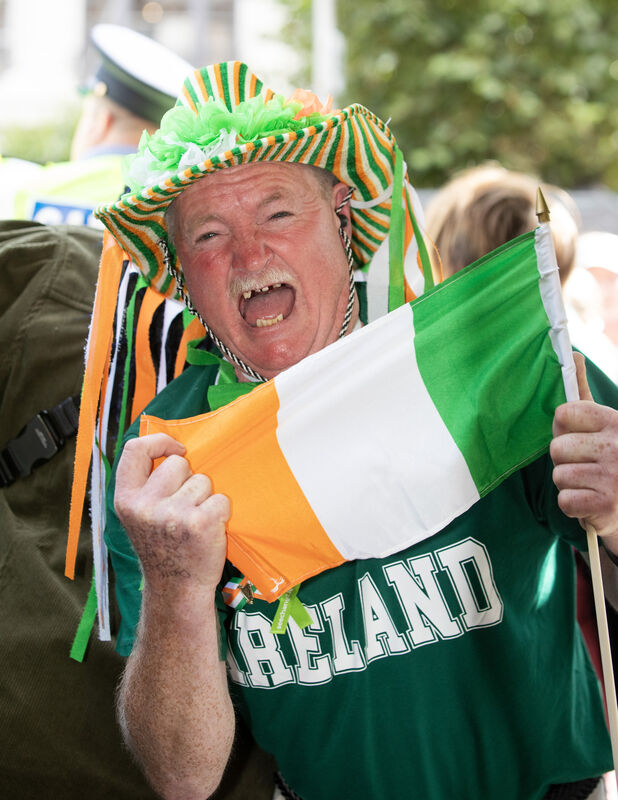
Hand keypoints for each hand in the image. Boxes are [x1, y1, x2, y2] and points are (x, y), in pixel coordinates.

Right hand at [114, 433, 229, 591]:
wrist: (176, 590)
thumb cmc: (163, 548)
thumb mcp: (140, 516)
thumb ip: (147, 485)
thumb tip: (173, 448)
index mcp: (126, 500)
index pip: (135, 449)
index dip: (159, 441)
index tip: (176, 450)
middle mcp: (145, 506)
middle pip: (178, 464)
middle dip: (188, 480)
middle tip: (183, 509)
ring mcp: (173, 514)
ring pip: (203, 481)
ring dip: (205, 498)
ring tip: (194, 523)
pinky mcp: (201, 522)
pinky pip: (221, 499)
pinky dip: (221, 513)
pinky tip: (208, 532)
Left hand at [550, 353, 617, 549]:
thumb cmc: (610, 460)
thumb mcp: (603, 424)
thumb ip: (583, 394)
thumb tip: (572, 355)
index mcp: (614, 422)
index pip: (564, 414)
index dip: (563, 428)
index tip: (578, 436)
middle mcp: (616, 446)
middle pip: (557, 448)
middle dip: (565, 460)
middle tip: (585, 466)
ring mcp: (613, 477)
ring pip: (559, 475)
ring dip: (568, 484)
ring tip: (588, 484)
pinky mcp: (607, 505)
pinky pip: (566, 500)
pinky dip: (573, 505)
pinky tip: (589, 502)